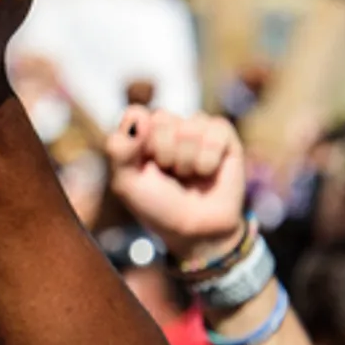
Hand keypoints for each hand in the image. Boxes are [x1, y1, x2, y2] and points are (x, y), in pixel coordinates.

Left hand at [106, 107, 246, 262]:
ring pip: (189, 127)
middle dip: (164, 153)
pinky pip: (216, 132)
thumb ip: (119, 149)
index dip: (140, 141)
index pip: (137, 113)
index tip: (143, 165)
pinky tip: (207, 172)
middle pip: (163, 118)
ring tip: (187, 176)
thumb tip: (138, 116)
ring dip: (187, 160)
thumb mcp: (126, 183)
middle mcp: (169, 126)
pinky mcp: (224, 137)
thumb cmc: (158, 206)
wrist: (196, 231)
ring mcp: (197, 129)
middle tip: (169, 174)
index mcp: (141, 132)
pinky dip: (208, 159)